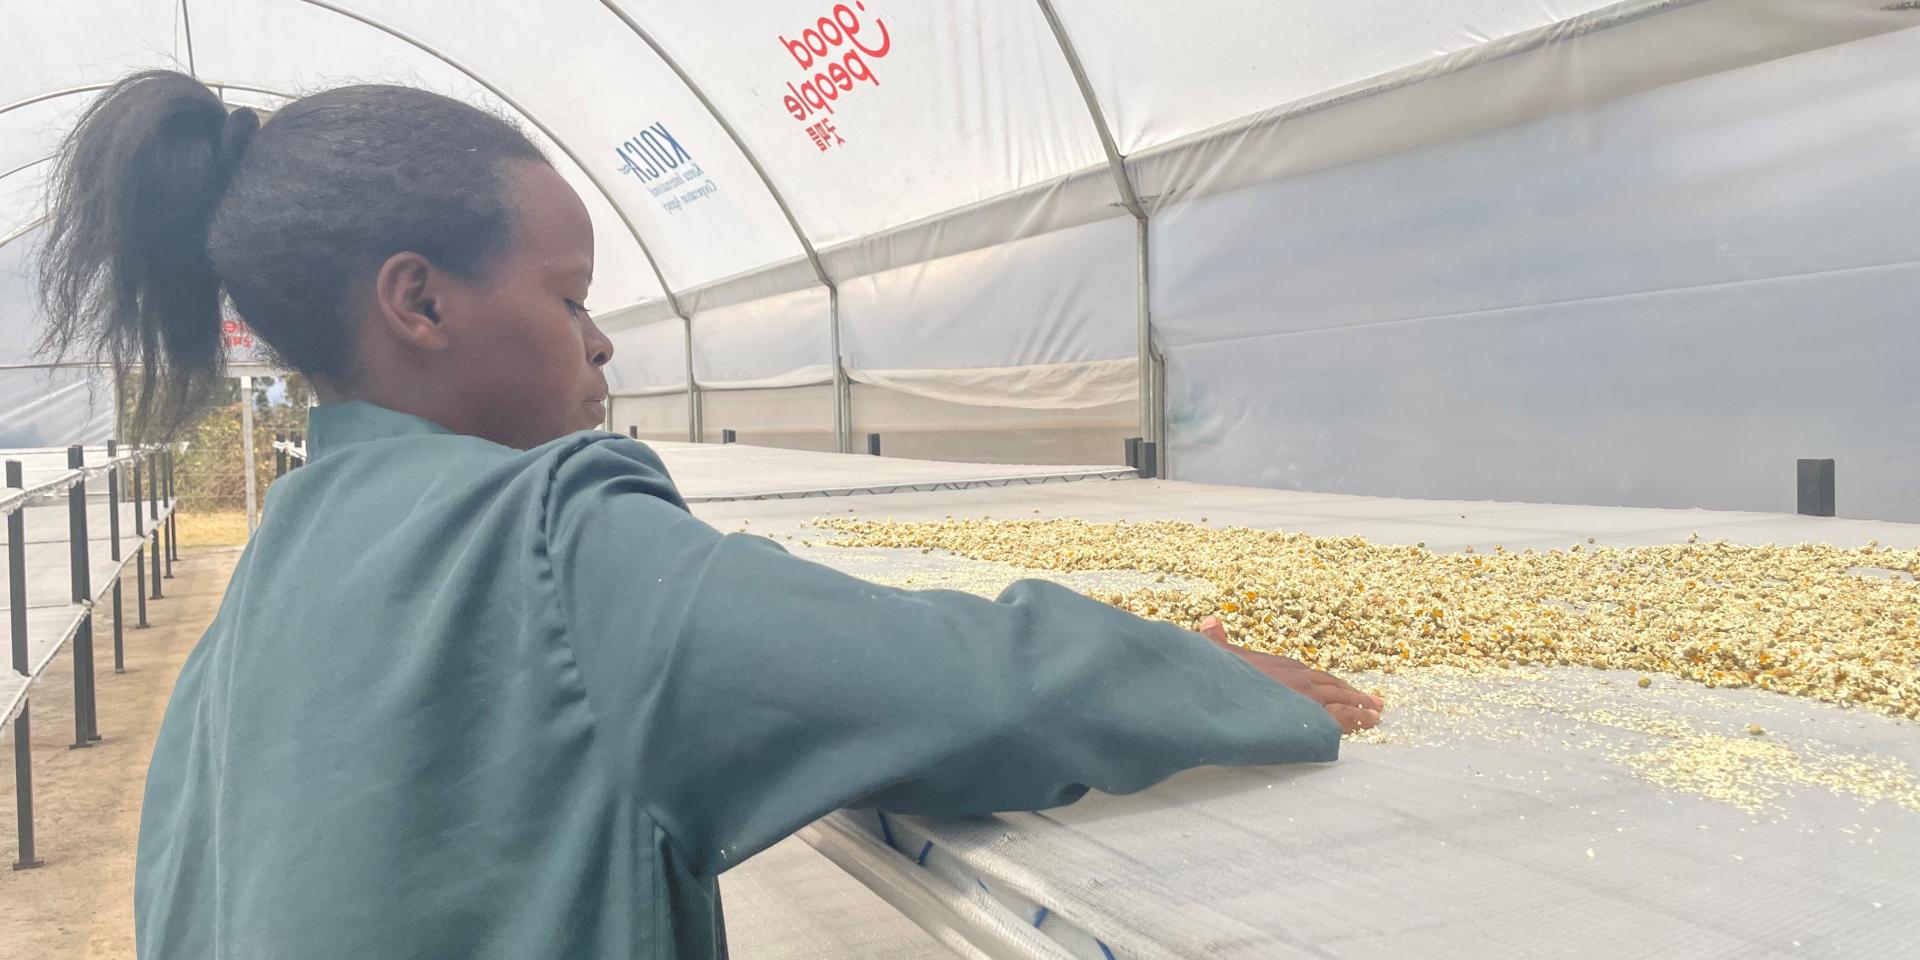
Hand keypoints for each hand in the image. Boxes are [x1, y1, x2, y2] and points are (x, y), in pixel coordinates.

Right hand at [1198, 616, 1382, 733]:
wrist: (1219, 685)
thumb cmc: (1217, 674)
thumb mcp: (1217, 654)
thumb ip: (1217, 640)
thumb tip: (1210, 621)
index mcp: (1280, 665)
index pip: (1313, 675)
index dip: (1330, 683)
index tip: (1342, 688)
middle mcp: (1298, 677)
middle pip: (1333, 686)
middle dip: (1353, 694)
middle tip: (1374, 702)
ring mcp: (1306, 694)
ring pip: (1342, 700)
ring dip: (1361, 706)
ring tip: (1378, 713)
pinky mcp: (1311, 712)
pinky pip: (1341, 717)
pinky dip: (1357, 719)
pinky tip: (1368, 723)